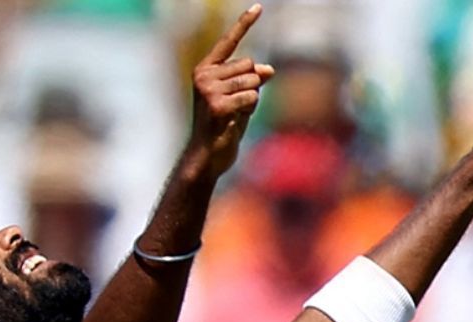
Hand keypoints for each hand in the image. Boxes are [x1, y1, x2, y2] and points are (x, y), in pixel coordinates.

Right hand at [187, 4, 274, 178]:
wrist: (207, 156)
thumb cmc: (222, 127)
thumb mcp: (240, 99)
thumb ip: (251, 82)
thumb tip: (269, 69)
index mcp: (206, 69)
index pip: (229, 42)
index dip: (245, 23)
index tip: (259, 6)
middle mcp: (203, 75)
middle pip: (249, 65)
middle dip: (252, 85)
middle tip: (236, 106)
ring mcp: (208, 89)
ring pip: (253, 81)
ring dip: (251, 100)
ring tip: (233, 115)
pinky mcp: (216, 105)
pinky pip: (251, 97)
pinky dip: (249, 110)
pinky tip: (233, 121)